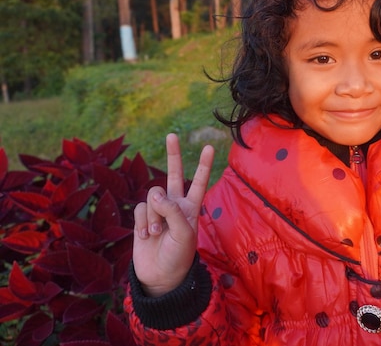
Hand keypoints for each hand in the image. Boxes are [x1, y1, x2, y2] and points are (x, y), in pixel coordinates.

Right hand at [132, 133, 213, 296]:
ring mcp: (158, 210)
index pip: (199, 182)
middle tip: (172, 135)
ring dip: (154, 216)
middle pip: (173, 174)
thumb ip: (173, 211)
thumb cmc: (178, 256)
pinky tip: (147, 237)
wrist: (159, 276)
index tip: (209, 147)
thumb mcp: (184, 234)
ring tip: (158, 234)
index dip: (203, 165)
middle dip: (173, 155)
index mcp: (192, 208)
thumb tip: (156, 193)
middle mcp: (175, 205)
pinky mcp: (142, 217)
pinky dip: (143, 223)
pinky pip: (140, 209)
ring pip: (153, 197)